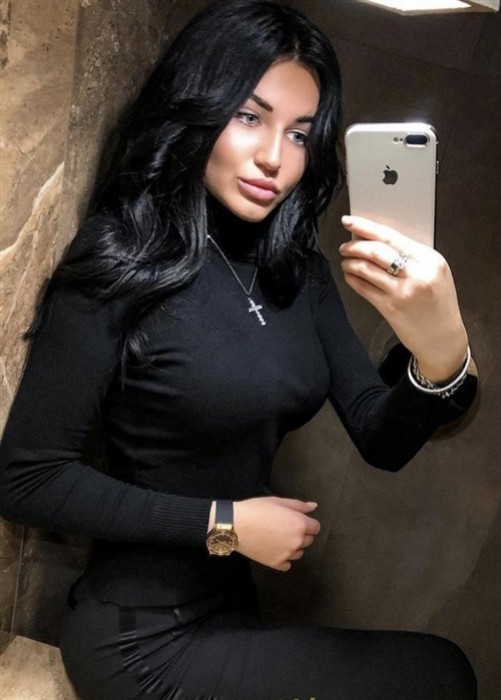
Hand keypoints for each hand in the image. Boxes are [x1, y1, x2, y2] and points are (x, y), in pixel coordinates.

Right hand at [229, 497, 319, 571]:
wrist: (236, 525)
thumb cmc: (256, 509)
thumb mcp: (278, 501)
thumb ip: (299, 505)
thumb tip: (314, 507)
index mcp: (300, 524)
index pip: (315, 527)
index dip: (306, 522)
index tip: (294, 519)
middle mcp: (297, 541)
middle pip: (308, 540)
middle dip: (300, 533)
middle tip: (283, 526)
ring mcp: (287, 555)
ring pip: (298, 552)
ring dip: (292, 546)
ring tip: (277, 537)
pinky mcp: (276, 564)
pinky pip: (287, 564)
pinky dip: (283, 558)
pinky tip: (273, 549)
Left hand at [339, 216, 471, 382]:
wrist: (442, 338)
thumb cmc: (437, 303)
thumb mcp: (434, 272)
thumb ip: (410, 255)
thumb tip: (375, 238)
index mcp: (430, 259)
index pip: (392, 236)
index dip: (366, 227)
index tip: (349, 221)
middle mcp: (417, 274)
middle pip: (376, 250)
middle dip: (354, 245)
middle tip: (344, 246)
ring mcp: (402, 292)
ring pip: (366, 269)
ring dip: (350, 262)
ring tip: (346, 261)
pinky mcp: (390, 308)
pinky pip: (364, 288)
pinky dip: (353, 279)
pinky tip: (350, 275)